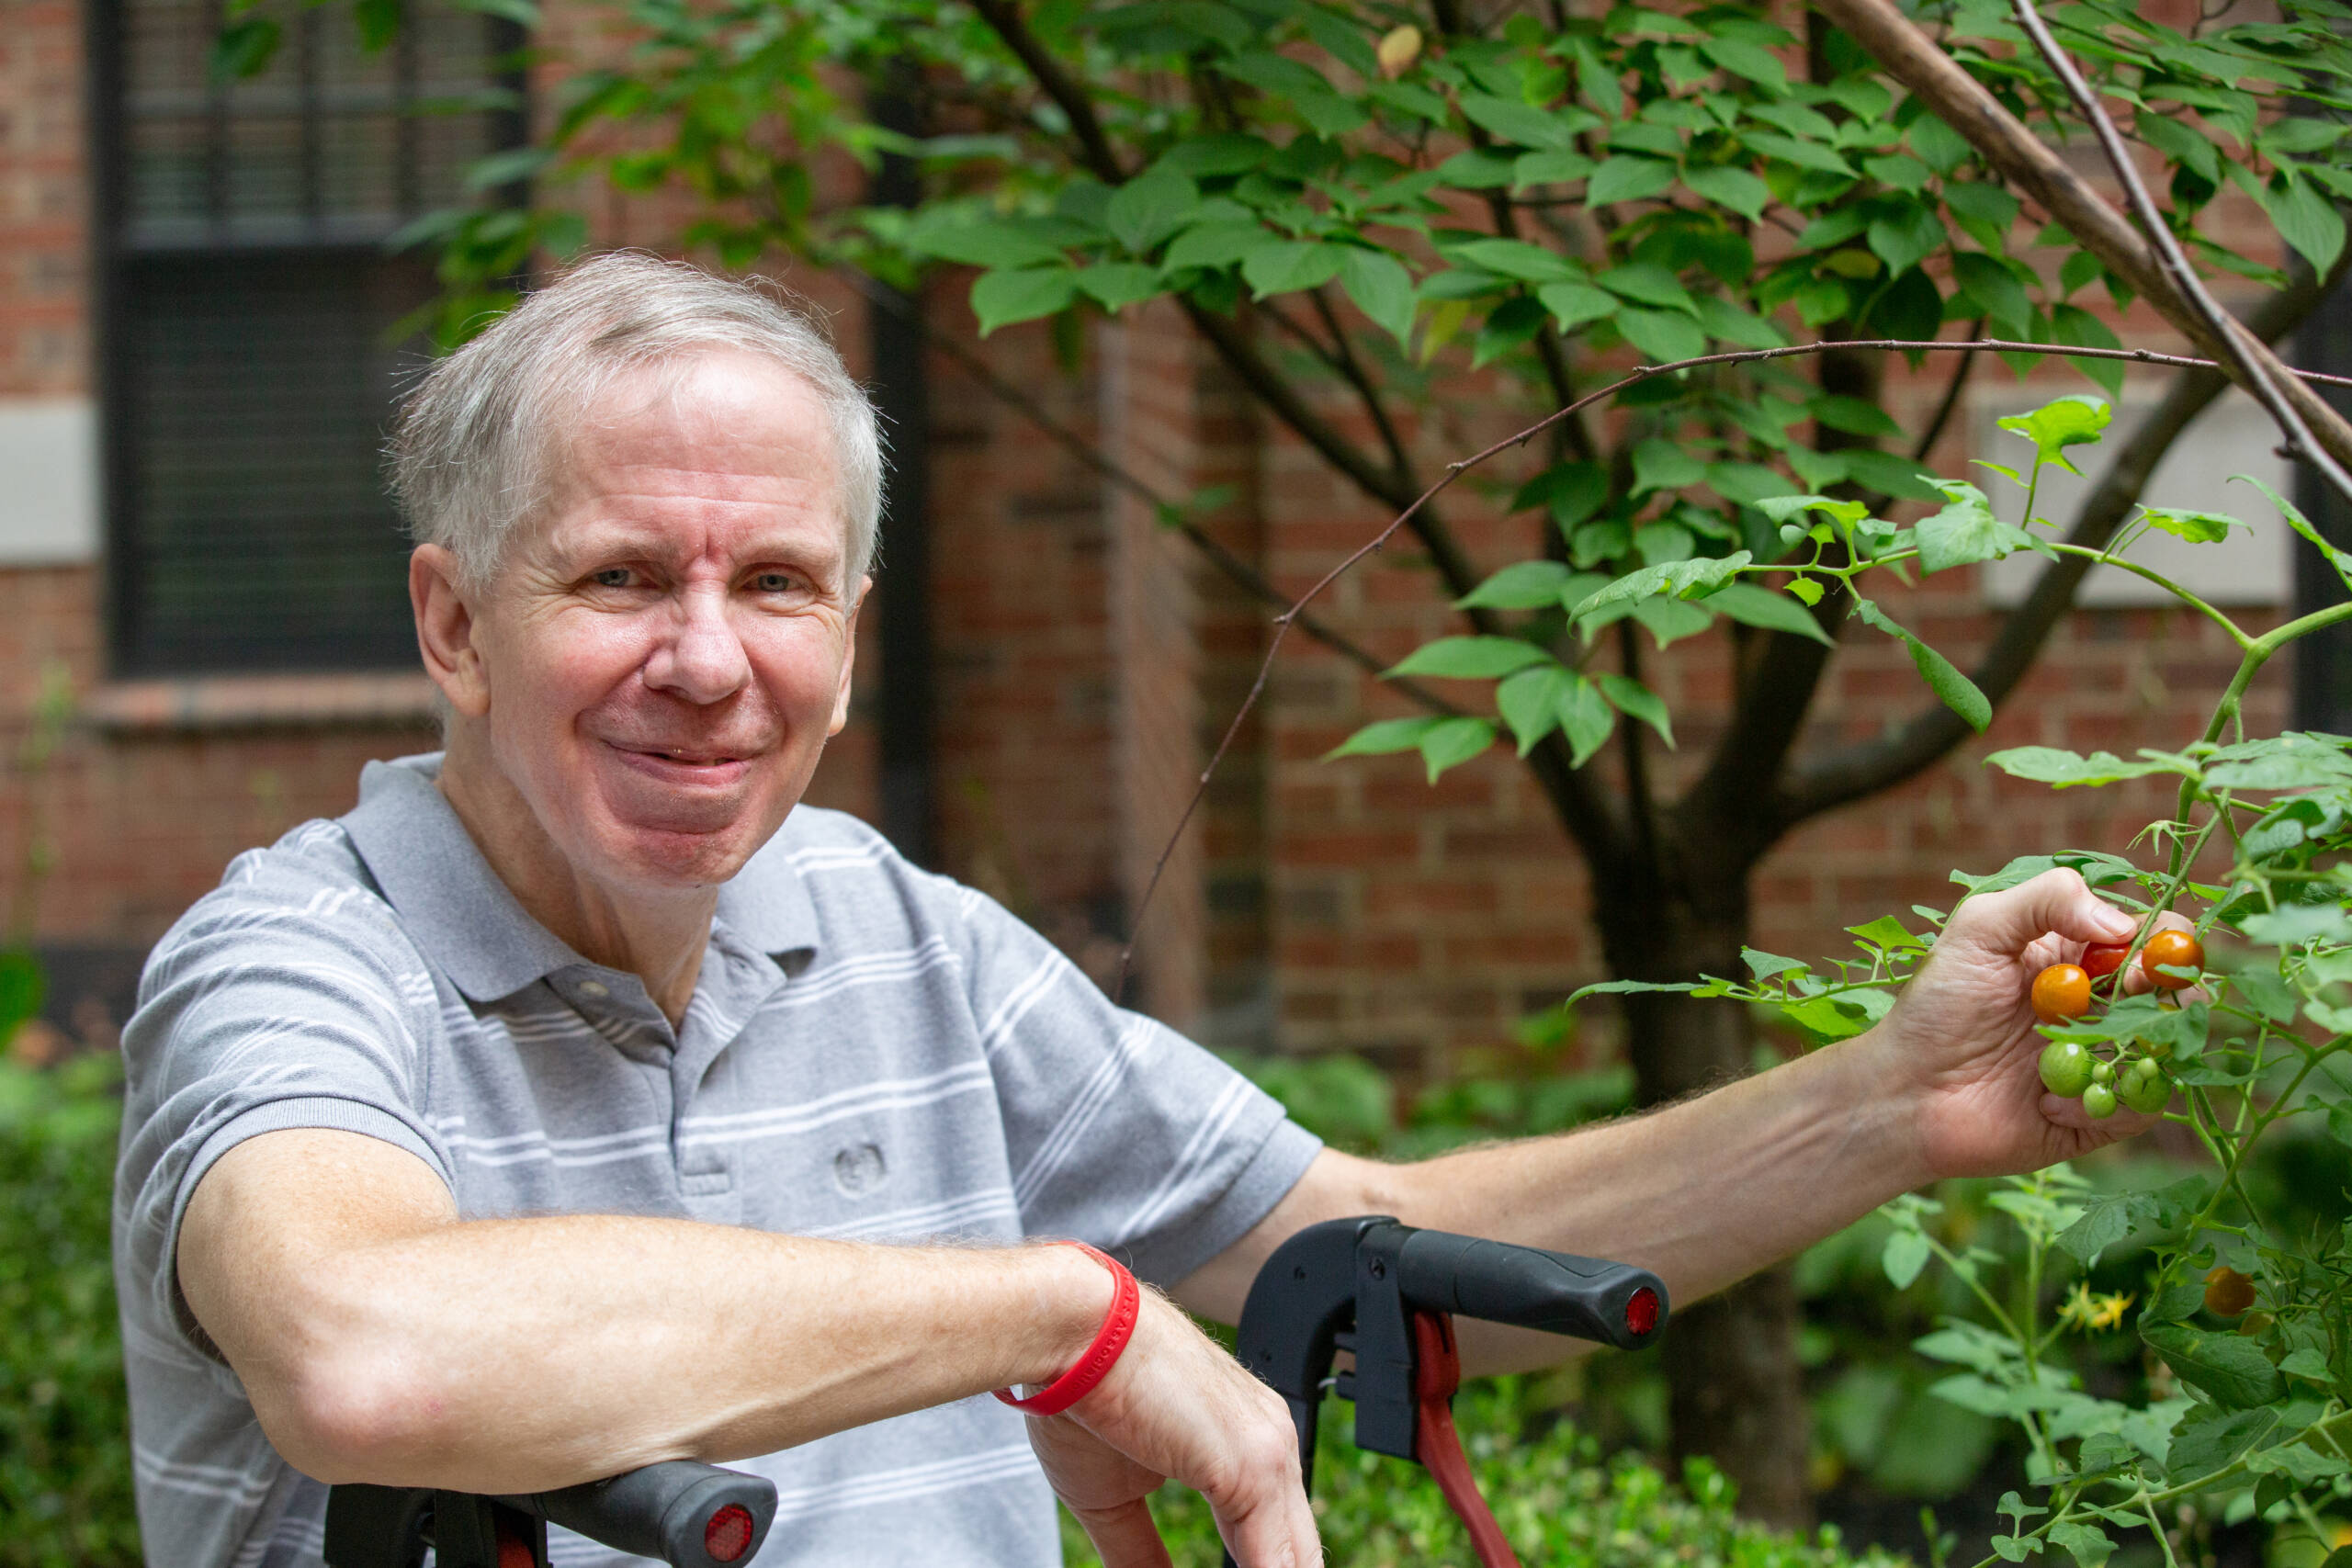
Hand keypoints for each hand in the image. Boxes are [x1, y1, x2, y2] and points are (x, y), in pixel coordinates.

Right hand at [1020, 1287, 1318, 1567]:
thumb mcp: (1115, 1498)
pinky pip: (1276, 1567)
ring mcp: (1272, 1456)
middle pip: (1301, 1558)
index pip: (1280, 1542)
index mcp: (1252, 1443)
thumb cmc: (1084, 1397)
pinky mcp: (1253, 1468)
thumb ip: (1143, 1554)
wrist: (1070, 1334)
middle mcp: (1276, 1445)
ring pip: (1297, 1565)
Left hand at [1857, 868, 2192, 1179]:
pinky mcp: (2102, 1113)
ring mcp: (2108, 1058)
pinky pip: (2143, 1105)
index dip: (2163, 939)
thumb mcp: (1979, 930)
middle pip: (2178, 989)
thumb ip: (2047, 901)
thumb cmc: (1937, 1007)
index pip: (2155, 934)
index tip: (2137, 951)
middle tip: (2123, 994)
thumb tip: (2124, 924)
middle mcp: (2104, 1004)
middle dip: (2162, 990)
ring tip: (2082, 1050)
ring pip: (2169, 1047)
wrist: (1907, 1094)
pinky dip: (2107, 1101)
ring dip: (2138, 1047)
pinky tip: (2048, 1102)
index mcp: (2081, 954)